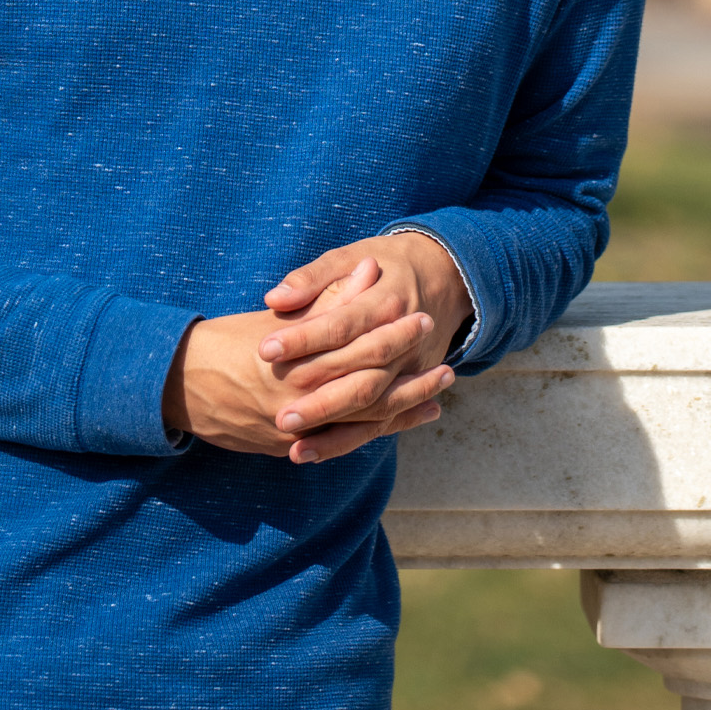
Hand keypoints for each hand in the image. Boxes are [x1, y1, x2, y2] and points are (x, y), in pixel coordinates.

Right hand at [161, 279, 444, 460]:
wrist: (178, 386)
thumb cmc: (227, 342)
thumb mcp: (277, 317)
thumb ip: (327, 298)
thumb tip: (369, 271)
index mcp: (293, 360)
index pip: (354, 346)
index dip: (391, 332)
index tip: (419, 316)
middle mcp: (298, 400)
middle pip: (367, 388)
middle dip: (408, 375)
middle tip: (447, 364)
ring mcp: (296, 430)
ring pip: (362, 423)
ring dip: (404, 408)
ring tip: (439, 394)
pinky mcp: (291, 447)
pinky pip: (344, 443)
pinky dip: (379, 431)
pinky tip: (406, 419)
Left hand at [256, 233, 472, 463]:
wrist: (444, 274)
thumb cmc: (386, 262)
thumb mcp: (350, 255)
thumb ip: (313, 278)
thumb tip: (277, 298)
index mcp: (387, 301)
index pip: (340, 325)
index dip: (304, 338)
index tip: (265, 350)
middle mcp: (405, 342)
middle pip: (361, 377)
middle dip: (322, 402)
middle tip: (280, 417)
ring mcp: (412, 369)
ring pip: (374, 408)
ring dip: (336, 433)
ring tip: (295, 449)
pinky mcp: (410, 385)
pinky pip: (383, 420)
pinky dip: (352, 439)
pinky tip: (314, 454)